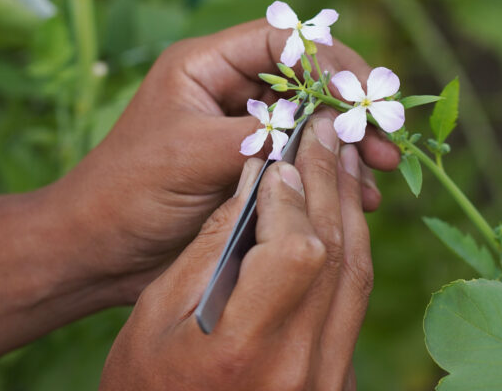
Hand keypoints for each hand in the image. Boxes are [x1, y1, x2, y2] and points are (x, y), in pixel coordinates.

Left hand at [56, 19, 397, 300]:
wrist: (98, 251)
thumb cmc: (128, 193)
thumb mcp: (191, 155)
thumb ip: (258, 135)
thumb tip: (324, 128)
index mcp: (206, 67)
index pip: (279, 40)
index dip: (327, 59)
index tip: (362, 94)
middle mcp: (228, 92)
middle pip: (304, 82)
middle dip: (347, 108)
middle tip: (385, 139)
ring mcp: (241, 132)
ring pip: (309, 124)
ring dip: (346, 144)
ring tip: (381, 171)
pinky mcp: (250, 170)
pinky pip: (300, 161)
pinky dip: (330, 175)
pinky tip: (357, 197)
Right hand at [99, 115, 372, 389]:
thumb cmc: (145, 382)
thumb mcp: (157, 312)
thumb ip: (211, 245)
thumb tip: (254, 182)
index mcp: (244, 350)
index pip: (297, 251)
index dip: (293, 198)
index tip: (279, 163)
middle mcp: (299, 369)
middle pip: (336, 256)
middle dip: (329, 185)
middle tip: (325, 134)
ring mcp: (326, 382)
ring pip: (356, 278)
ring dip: (348, 212)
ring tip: (339, 163)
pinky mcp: (335, 382)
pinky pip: (352, 305)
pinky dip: (347, 254)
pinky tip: (337, 219)